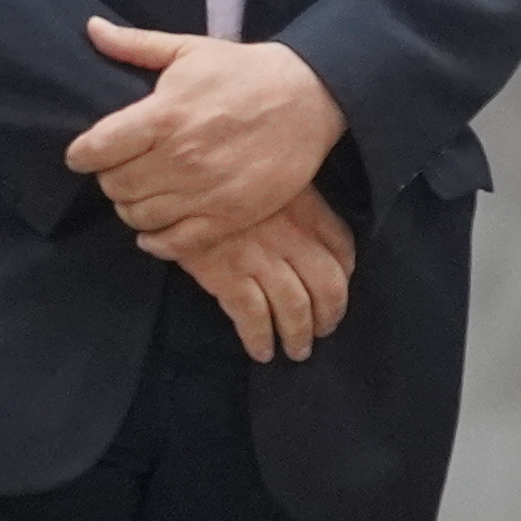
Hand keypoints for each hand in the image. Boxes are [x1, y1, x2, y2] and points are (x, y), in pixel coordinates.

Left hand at [67, 23, 346, 243]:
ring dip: (130, 207)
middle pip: (114, 186)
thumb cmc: (243, 72)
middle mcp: (179, 158)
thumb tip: (91, 28)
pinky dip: (155, 240)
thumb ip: (135, 45)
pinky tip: (153, 227)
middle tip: (120, 169)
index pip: (96, 149)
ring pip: (138, 217)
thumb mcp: (188, 50)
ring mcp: (204, 191)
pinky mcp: (228, 216)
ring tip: (140, 192)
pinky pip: (174, 243)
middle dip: (108, 179)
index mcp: (163, 116)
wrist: (308, 97)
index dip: (81, 154)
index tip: (83, 155)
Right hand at [163, 189, 356, 363]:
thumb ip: (292, 192)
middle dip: (329, 315)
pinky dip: (260, 339)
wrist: (175, 172)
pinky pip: (253, 318)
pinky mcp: (227, 276)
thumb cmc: (222, 168)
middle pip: (327, 286)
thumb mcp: (269, 172)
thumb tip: (306, 217)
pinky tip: (261, 351)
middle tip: (323, 330)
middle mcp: (290, 236)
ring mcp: (260, 258)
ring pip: (295, 308)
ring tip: (297, 350)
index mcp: (305, 206)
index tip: (339, 286)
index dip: (345, 274)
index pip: (341, 246)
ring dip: (299, 335)